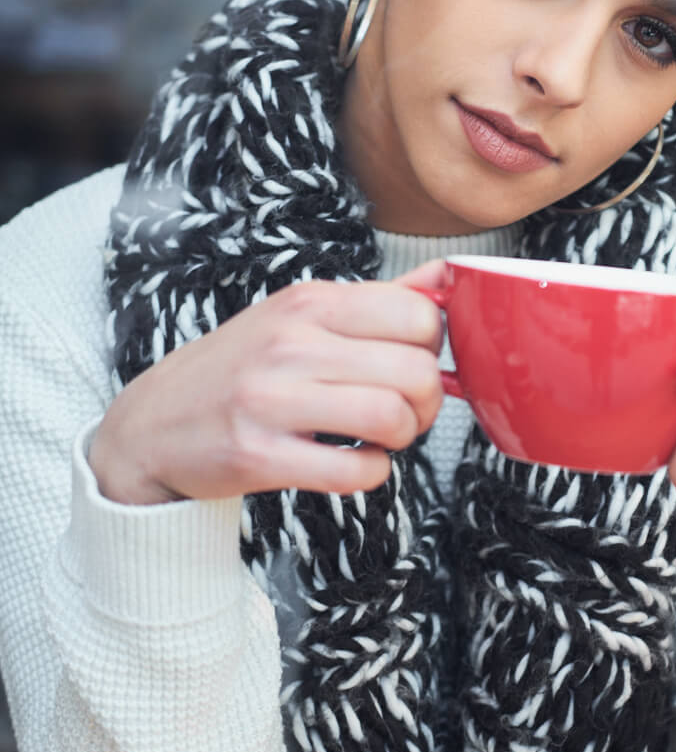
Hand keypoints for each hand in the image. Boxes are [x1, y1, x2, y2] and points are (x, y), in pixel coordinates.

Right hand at [88, 260, 447, 505]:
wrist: (151, 426)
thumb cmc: (242, 370)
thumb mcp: (301, 317)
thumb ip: (378, 300)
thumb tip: (448, 277)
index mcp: (309, 302)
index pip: (420, 314)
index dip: (433, 349)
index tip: (412, 365)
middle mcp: (290, 343)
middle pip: (417, 372)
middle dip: (426, 403)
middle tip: (404, 413)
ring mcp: (270, 399)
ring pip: (393, 418)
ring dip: (401, 439)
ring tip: (378, 438)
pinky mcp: (258, 456)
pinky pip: (356, 472)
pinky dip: (371, 474)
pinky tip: (351, 464)